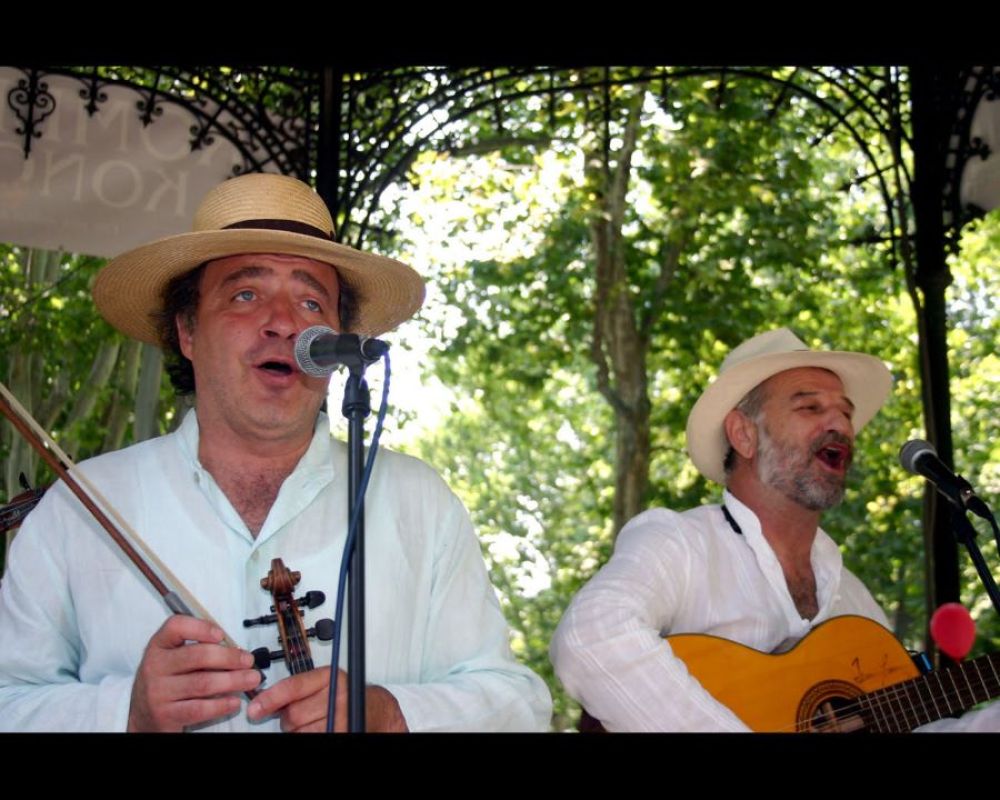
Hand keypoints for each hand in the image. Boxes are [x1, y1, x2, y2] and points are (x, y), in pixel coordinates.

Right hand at [127, 615, 261, 731]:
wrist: (143, 714)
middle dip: (229, 657)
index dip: (201, 627)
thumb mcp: (174, 658)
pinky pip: (199, 709)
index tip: (222, 634)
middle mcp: (155, 666)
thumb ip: (199, 649)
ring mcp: (158, 692)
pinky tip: (235, 701)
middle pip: (198, 656)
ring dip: (233, 680)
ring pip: (203, 683)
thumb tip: (236, 650)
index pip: (176, 626)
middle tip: (248, 661)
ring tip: (251, 679)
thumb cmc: (168, 680)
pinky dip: (221, 705)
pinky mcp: (165, 715)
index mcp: (159, 646)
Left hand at [246, 667, 406, 731]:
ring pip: (300, 732)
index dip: (271, 699)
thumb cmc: (344, 694)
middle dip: (288, 719)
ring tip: (311, 722)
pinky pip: (312, 739)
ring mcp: (341, 716)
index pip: (293, 687)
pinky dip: (308, 736)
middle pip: (293, 714)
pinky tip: (315, 729)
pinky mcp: (341, 733)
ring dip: (298, 731)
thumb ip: (298, 688)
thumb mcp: (323, 682)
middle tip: (298, 715)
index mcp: (329, 677)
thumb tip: (265, 701)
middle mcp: (337, 695)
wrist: (374, 708)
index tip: (255, 709)